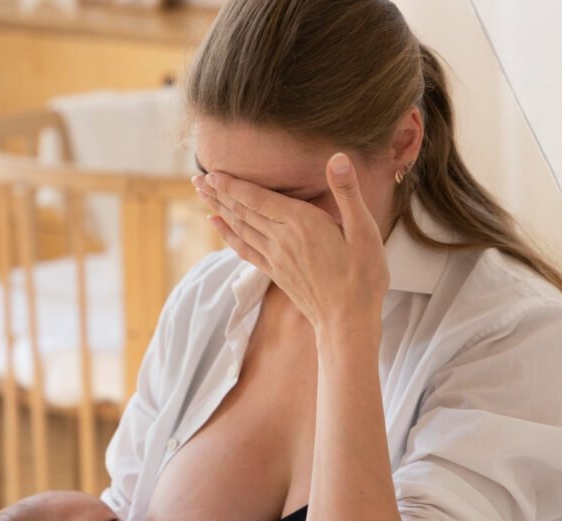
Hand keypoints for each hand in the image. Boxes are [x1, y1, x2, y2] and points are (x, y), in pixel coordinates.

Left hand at [192, 152, 390, 343]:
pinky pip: (244, 249)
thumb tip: (337, 158)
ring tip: (201, 193)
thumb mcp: (364, 231)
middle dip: (219, 192)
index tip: (212, 171)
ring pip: (240, 227)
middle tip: (197, 178)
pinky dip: (227, 235)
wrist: (347, 321)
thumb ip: (347, 193)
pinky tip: (217, 224)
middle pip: (243, 211)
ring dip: (219, 208)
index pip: (258, 199)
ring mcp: (275, 258)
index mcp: (302, 224)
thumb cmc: (362, 277)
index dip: (233, 185)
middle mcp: (282, 239)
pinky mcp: (275, 272)